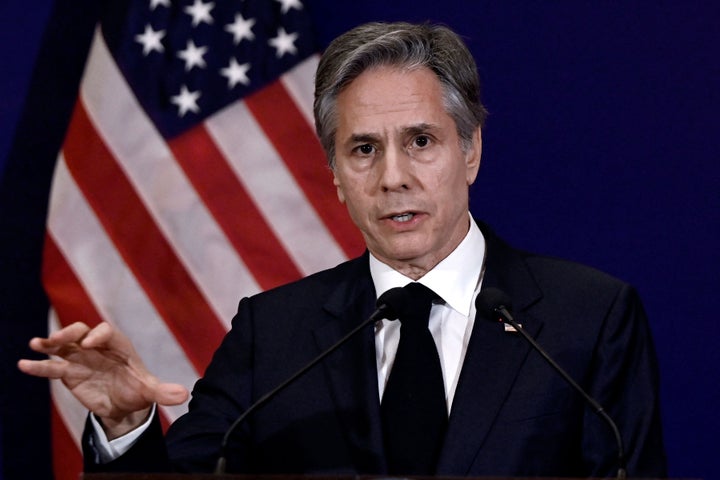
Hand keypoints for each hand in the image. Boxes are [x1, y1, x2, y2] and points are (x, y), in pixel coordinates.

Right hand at [18, 321, 187, 438]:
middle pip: (82, 332)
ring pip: (64, 345)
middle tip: (60, 339)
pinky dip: (38, 366)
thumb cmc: (137, 390)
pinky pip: (51, 367)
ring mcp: (80, 358)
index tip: (90, 344)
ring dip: (51, 343)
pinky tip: (24, 364)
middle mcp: (97, 347)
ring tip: (36, 344)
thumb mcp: (150, 391)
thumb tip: (184, 396)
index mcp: (118, 345)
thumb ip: (164, 391)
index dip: (98, 335)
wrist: (123, 405)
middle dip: (71, 333)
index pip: (107, 332)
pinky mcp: (68, 373)